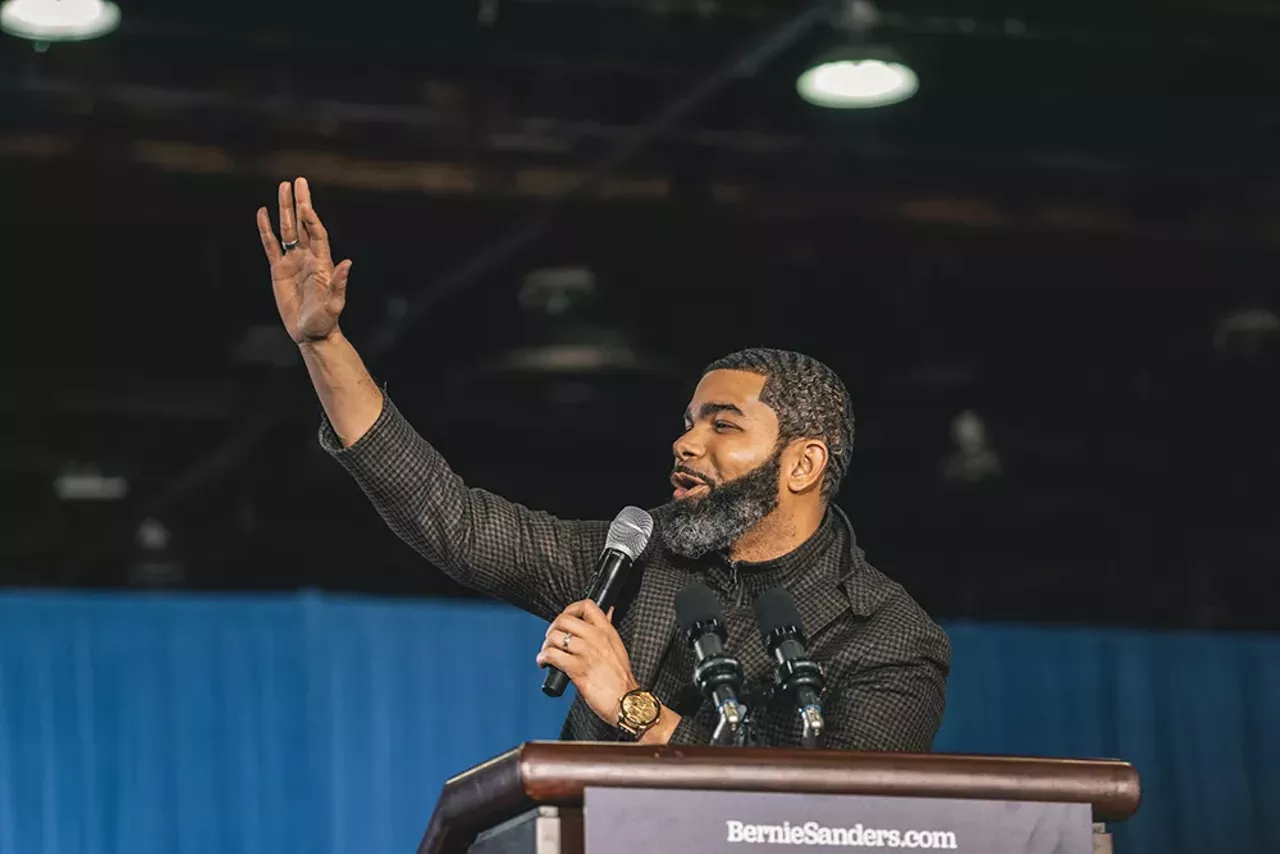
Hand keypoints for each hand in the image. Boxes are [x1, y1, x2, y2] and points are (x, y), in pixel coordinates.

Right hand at [256, 177, 351, 344]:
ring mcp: (293, 262)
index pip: (317, 234)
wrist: (312, 333)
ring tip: (283, 187)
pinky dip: (266, 230)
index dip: (312, 219)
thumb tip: (347, 263)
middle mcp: (308, 257)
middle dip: (300, 203)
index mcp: (322, 263)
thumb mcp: (334, 305)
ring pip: (287, 230)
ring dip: (285, 209)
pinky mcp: (279, 270)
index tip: (306, 204)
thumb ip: (339, 284)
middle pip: (302, 224)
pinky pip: (271, 246)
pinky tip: (263, 213)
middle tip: (298, 180)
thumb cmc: (326, 321)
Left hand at [537, 600, 638, 725]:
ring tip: (546, 653)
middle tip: (551, 638)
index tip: (564, 619)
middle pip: (564, 619)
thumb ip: (607, 630)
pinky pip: (552, 655)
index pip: (586, 606)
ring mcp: (586, 652)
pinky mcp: (577, 669)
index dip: (570, 609)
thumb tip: (606, 612)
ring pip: (555, 637)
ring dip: (545, 645)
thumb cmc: (621, 679)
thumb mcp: (617, 647)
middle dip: (552, 628)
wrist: (626, 701)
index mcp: (607, 631)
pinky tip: (544, 663)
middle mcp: (596, 638)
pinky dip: (543, 658)